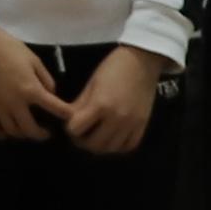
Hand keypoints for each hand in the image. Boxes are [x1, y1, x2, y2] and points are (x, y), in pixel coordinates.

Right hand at [0, 16, 62, 143]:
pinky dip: (0, 133)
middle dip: (42, 135)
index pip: (54, 108)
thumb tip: (51, 95)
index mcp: (30, 89)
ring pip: (12, 131)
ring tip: (28, 130)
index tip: (71, 118)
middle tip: (47, 132)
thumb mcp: (34, 60)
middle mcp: (15, 103)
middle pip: (30, 129)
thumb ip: (46, 79)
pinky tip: (6, 133)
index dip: (66, 115)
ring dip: (23, 134)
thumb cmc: (9, 47)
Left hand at [57, 46, 164, 161]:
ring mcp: (131, 124)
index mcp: (100, 105)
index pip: (76, 130)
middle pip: (93, 144)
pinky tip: (112, 138)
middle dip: (82, 141)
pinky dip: (118, 146)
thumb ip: (80, 104)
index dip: (69, 128)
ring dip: (99, 145)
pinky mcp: (142, 125)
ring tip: (96, 135)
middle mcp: (116, 118)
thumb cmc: (114, 67)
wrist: (142, 60)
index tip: (70, 123)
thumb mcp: (91, 83)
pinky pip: (129, 146)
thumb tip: (68, 119)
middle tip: (81, 133)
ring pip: (110, 149)